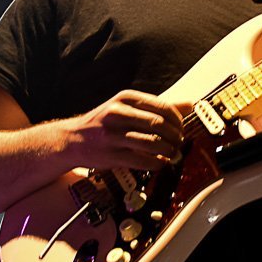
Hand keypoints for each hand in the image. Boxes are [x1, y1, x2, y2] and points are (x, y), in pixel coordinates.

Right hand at [60, 90, 184, 170]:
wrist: (72, 139)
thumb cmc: (104, 123)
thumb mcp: (128, 107)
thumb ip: (158, 107)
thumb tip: (189, 105)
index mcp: (125, 98)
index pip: (163, 107)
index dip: (178, 120)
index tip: (182, 128)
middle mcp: (118, 114)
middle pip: (160, 125)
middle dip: (175, 136)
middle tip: (178, 143)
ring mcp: (113, 135)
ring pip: (153, 143)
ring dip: (168, 151)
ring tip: (171, 153)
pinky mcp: (111, 155)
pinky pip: (142, 160)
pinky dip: (157, 163)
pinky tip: (159, 162)